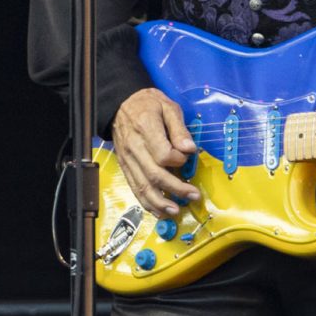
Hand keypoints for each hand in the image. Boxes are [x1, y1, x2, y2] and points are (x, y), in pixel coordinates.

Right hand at [111, 87, 200, 216]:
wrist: (121, 104)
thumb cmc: (148, 104)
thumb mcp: (168, 106)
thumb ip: (179, 129)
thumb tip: (190, 149)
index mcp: (146, 128)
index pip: (163, 154)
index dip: (178, 160)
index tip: (186, 157)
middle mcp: (134, 147)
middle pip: (155, 175)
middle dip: (176, 189)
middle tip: (193, 195)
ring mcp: (128, 159)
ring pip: (143, 187)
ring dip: (161, 202)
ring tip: (177, 211)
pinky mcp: (125, 167)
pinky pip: (135, 188)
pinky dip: (147, 202)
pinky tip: (159, 211)